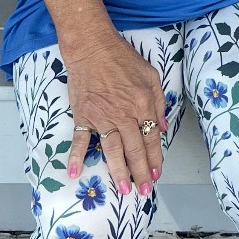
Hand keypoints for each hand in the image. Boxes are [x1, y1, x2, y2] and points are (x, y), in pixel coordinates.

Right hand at [62, 30, 167, 197]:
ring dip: (119, 172)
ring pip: (113, 150)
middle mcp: (124, 115)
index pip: (151, 138)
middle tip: (144, 192)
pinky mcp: (83, 116)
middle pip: (135, 149)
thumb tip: (163, 127)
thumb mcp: (151, 75)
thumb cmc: (123, 58)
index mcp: (143, 105)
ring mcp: (102, 117)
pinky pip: (80, 140)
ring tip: (124, 189)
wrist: (92, 47)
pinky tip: (75, 174)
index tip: (157, 174)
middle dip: (141, 173)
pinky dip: (76, 157)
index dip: (155, 158)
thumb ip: (159, 102)